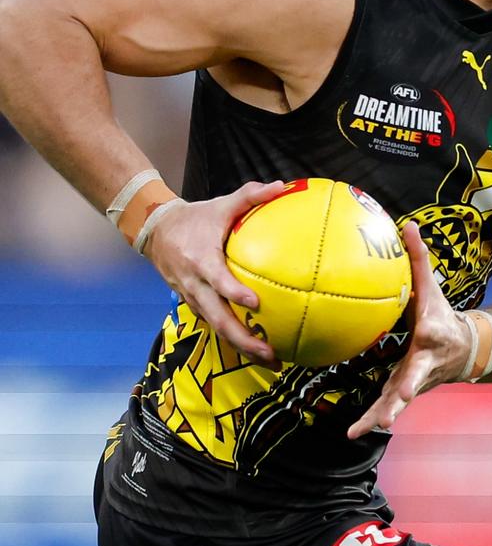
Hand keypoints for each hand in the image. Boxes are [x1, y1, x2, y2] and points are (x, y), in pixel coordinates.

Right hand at [144, 180, 284, 367]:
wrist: (155, 230)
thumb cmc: (194, 218)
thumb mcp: (220, 204)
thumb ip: (250, 195)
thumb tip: (281, 186)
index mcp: (202, 260)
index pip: (218, 280)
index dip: (234, 293)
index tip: (255, 303)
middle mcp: (195, 284)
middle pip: (218, 318)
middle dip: (243, 339)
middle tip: (269, 352)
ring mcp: (192, 297)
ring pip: (215, 327)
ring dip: (240, 346)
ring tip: (269, 359)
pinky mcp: (193, 303)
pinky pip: (212, 324)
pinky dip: (231, 338)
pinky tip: (253, 349)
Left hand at [347, 221, 470, 439]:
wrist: (463, 350)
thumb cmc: (441, 313)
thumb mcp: (432, 286)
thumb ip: (419, 258)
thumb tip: (407, 223)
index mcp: (431, 336)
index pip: (428, 337)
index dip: (426, 335)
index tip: (421, 340)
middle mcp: (424, 364)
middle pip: (415, 380)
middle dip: (405, 394)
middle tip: (394, 409)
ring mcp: (414, 381)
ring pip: (397, 402)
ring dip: (380, 416)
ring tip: (359, 431)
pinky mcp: (403, 392)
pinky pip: (385, 406)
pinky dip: (369, 420)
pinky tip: (351, 434)